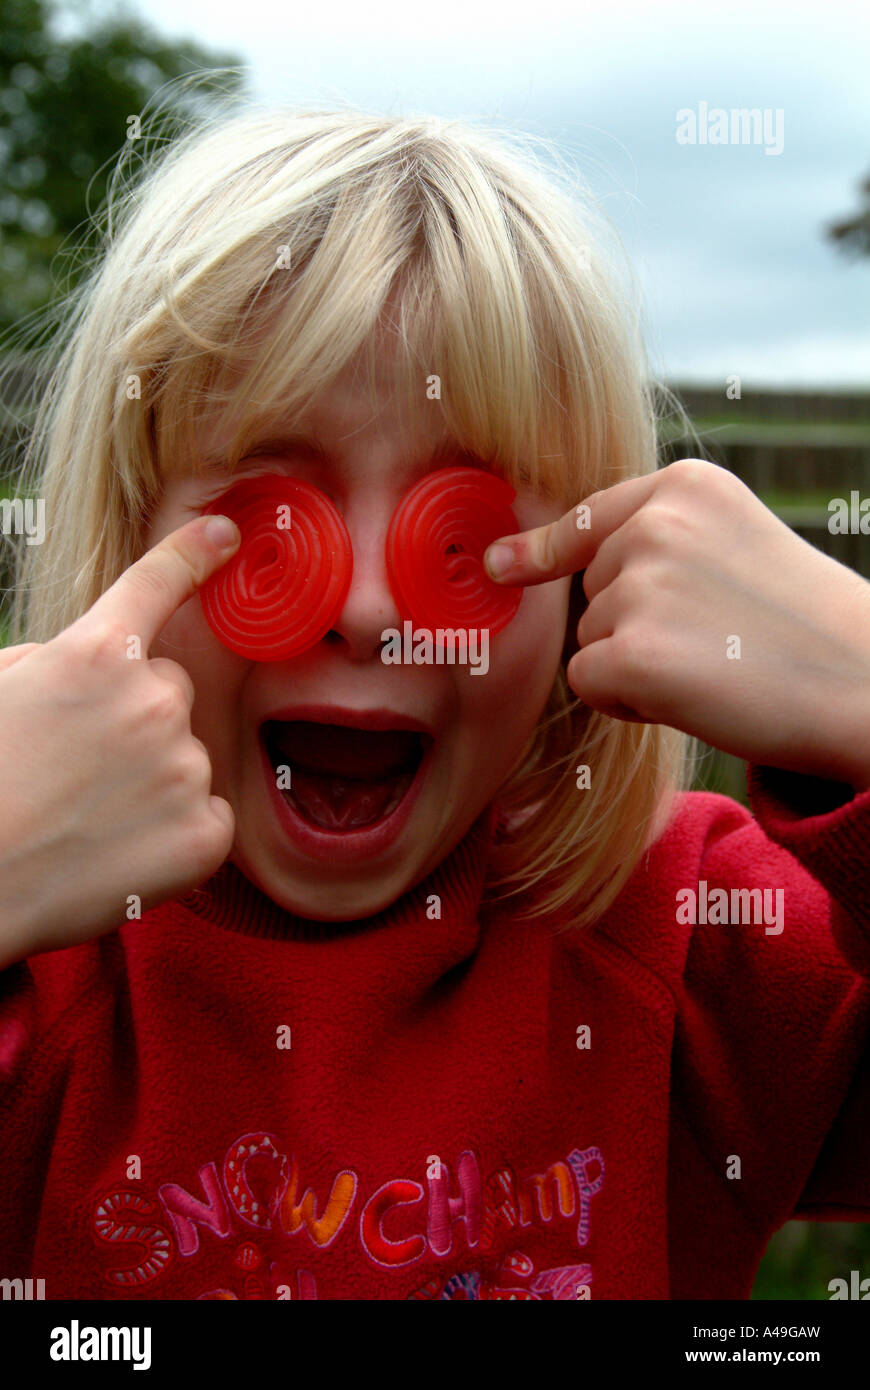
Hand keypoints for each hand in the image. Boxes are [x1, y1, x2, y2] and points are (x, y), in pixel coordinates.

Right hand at [0, 514, 240, 966]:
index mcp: (94, 655)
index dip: (192, 553)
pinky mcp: (206, 832)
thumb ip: (56, 664)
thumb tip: (93, 668)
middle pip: (170, 691)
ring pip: (187, 755)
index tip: (225, 533)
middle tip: (80, 767)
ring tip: (90, 818)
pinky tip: (124, 850)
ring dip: (154, 779)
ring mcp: (185, 766)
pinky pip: (210, 816)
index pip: (156, 585)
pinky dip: (176, 834)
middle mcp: (153, 699)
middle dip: (136, 718)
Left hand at [484, 459, 869, 788]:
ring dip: (633, 665)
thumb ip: (662, 540)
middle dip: (633, 626)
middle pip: (590, 589)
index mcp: (686, 485)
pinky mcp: (628, 652)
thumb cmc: (804, 626)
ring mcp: (639, 586)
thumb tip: (541, 558)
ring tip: (714, 665)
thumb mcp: (736, 543)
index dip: (543, 548)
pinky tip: (693, 696)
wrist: (864, 682)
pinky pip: (587, 683)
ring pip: (588, 638)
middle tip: (717, 642)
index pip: (593, 516)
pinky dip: (627, 704)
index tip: (498, 564)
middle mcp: (654, 524)